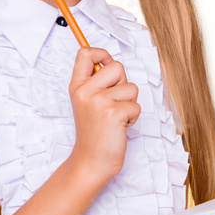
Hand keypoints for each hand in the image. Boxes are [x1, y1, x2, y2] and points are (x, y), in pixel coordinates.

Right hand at [67, 47, 140, 182]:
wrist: (91, 162)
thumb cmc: (94, 133)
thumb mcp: (85, 103)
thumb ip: (95, 83)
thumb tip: (110, 62)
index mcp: (77, 86)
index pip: (85, 53)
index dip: (102, 54)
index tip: (107, 65)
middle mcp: (85, 91)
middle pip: (117, 66)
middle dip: (123, 84)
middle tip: (114, 103)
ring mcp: (98, 102)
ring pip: (131, 87)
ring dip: (130, 104)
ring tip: (116, 118)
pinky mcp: (113, 114)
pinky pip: (136, 105)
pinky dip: (133, 118)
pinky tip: (120, 127)